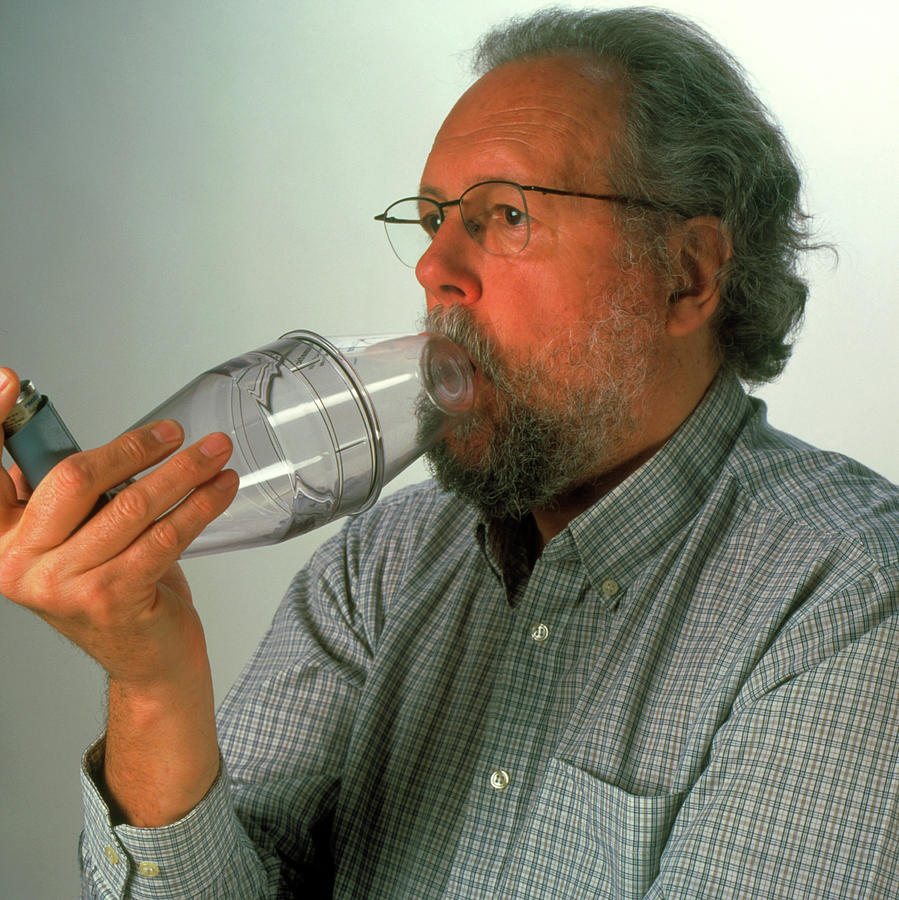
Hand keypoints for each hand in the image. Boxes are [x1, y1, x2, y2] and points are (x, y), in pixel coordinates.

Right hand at [0, 367, 238, 687]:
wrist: (146, 658)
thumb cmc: (114, 588)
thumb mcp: (75, 539)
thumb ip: (66, 495)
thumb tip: (78, 437)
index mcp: (0, 539)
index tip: (10, 380)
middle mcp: (18, 564)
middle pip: (72, 479)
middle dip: (133, 447)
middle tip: (174, 432)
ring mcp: (63, 585)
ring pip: (131, 505)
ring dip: (183, 471)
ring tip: (216, 452)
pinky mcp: (113, 597)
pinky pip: (166, 534)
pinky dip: (200, 504)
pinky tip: (221, 487)